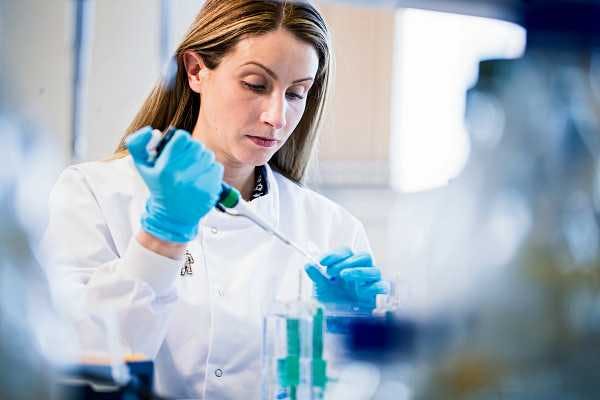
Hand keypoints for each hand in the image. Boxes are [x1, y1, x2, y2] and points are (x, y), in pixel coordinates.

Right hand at [127, 127, 222, 242]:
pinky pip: (217, 168)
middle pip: (197, 145)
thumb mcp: (142, 167)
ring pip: (208, 155)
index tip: (178, 147)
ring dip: (202, 159)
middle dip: (192, 149)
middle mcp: (182, 176)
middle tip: (187, 157)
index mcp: (165, 168)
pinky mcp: (211, 190)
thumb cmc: (158, 188)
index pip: (182, 137)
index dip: (180, 140)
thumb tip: (150, 130)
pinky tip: (201, 176)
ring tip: (194, 168)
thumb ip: (137, 144)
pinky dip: (211, 169)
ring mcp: (198, 184)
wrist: (172, 216)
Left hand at [305, 247, 389, 313]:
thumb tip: (309, 265)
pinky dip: (373, 287)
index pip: (347, 252)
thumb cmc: (332, 302)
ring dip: (359, 271)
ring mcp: (371, 284)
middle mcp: (362, 272)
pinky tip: (360, 291)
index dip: (335, 254)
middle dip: (347, 261)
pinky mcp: (377, 297)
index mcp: (348, 266)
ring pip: (375, 270)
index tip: (322, 261)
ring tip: (343, 276)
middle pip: (364, 256)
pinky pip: (382, 287)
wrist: (337, 322)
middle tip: (332, 271)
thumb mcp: (321, 289)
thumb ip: (317, 276)